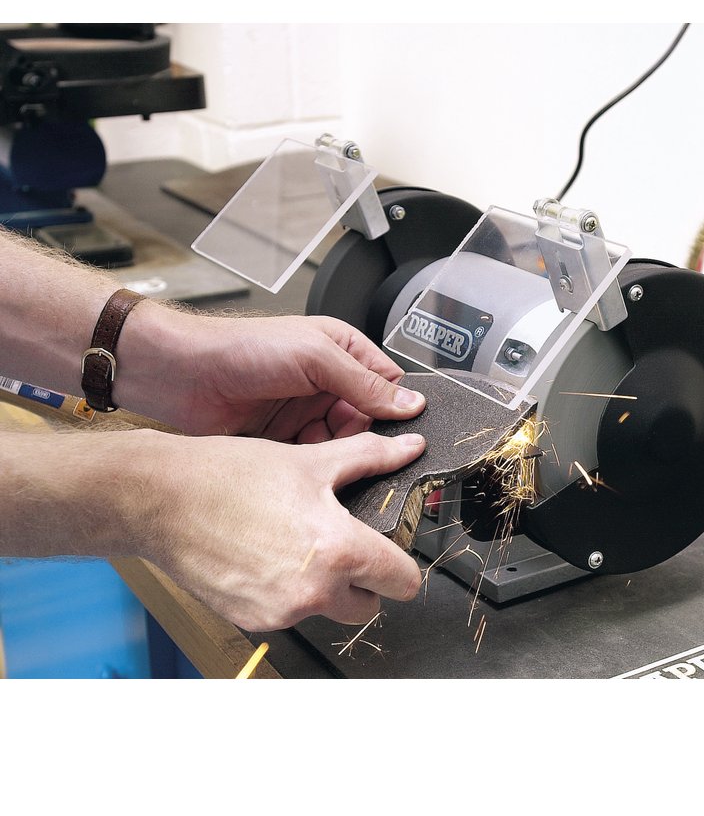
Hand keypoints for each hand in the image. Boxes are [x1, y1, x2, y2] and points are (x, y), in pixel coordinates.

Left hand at [121, 309, 425, 440]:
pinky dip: (313, 464)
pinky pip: (313, 457)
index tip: (400, 432)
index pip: (386, 385)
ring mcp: (304, 411)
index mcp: (342, 351)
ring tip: (329, 458)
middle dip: (364, 436)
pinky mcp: (284, 439)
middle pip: (367, 420)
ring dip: (337, 453)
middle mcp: (326, 382)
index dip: (394, 408)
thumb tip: (411, 404)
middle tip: (360, 449)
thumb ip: (364, 383)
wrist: (181, 375)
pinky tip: (308, 468)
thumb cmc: (241, 347)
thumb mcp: (315, 357)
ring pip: (341, 443)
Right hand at [143, 428, 427, 630]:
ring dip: (326, 585)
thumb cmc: (229, 476)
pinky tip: (270, 554)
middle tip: (346, 542)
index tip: (394, 551)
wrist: (159, 498)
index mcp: (337, 551)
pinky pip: (290, 612)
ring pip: (328, 609)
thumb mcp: (310, 460)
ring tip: (300, 540)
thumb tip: (408, 449)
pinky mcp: (251, 619)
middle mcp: (312, 592)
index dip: (403, 564)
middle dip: (365, 579)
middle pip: (369, 605)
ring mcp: (280, 612)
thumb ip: (370, 457)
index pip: (402, 582)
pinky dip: (289, 590)